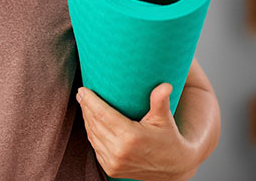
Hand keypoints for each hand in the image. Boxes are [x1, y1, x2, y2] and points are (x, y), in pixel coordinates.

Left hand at [76, 83, 198, 180]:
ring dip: (87, 119)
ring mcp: (114, 163)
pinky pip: (96, 147)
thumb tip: (165, 85)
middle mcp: (119, 151)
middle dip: (85, 107)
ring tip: (84, 105)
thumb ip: (160, 101)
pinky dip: (92, 134)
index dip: (90, 101)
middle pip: (94, 123)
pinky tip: (91, 123)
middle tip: (81, 93)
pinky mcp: (111, 169)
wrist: (174, 168)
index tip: (82, 89)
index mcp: (131, 137)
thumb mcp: (165, 119)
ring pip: (92, 135)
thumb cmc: (169, 139)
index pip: (102, 114)